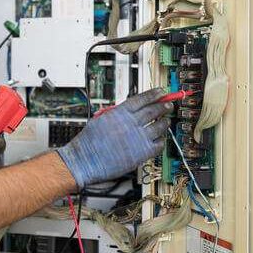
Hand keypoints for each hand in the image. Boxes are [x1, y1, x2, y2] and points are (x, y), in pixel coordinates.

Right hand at [56, 88, 171, 188]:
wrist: (84, 161)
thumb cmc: (88, 143)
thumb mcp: (100, 120)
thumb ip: (117, 114)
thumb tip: (130, 111)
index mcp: (120, 113)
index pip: (142, 99)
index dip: (154, 94)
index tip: (161, 92)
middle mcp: (131, 123)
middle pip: (154, 110)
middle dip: (163, 106)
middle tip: (168, 104)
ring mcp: (138, 138)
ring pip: (160, 126)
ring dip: (165, 122)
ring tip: (166, 121)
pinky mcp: (142, 153)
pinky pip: (159, 144)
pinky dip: (161, 140)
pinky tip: (160, 139)